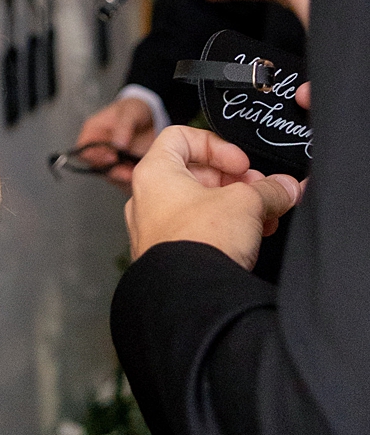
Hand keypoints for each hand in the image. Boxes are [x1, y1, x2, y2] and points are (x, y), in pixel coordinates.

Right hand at [75, 95, 157, 189]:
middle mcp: (99, 148)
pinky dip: (132, 179)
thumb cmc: (134, 109)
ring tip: (138, 174)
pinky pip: (124, 178)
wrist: (152, 115)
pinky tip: (143, 175)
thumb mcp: (130, 112)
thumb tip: (118, 144)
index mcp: (93, 132)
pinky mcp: (124, 166)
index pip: (84, 149)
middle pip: (97, 166)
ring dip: (123, 178)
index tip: (112, 158)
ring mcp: (111, 158)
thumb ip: (123, 127)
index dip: (94, 156)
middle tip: (128, 172)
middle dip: (112, 171)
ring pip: (110, 175)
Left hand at [125, 124, 302, 268]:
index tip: (241, 163)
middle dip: (234, 180)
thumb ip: (269, 189)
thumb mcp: (246, 202)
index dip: (216, 145)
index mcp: (154, 173)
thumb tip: (288, 186)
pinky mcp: (168, 256)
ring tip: (264, 216)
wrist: (192, 298)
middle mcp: (147, 199)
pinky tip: (253, 238)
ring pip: (199, 205)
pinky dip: (225, 228)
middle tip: (260, 190)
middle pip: (194, 173)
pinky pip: (198, 231)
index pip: (180, 137)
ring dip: (235, 205)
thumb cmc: (201, 241)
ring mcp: (155, 230)